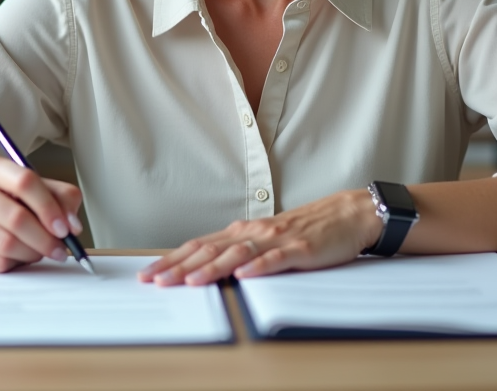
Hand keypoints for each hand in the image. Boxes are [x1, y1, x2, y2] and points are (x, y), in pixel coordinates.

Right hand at [0, 154, 84, 272]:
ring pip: (8, 244)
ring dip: (33, 253)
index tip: (66, 227)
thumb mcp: (28, 188)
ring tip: (40, 252)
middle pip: (17, 218)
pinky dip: (15, 263)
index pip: (25, 182)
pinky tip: (18, 257)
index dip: (50, 207)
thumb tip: (72, 224)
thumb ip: (58, 196)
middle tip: (60, 248)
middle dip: (46, 239)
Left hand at [138, 189, 380, 285]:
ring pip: (237, 253)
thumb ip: (239, 252)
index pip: (199, 246)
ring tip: (190, 281)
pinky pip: (276, 259)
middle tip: (155, 281)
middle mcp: (254, 232)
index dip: (173, 260)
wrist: (347, 214)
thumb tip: (207, 268)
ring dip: (212, 268)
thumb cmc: (306, 229)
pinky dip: (258, 266)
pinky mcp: (300, 247)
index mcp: (243, 231)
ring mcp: (276, 239)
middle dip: (180, 267)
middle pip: (210, 250)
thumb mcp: (267, 240)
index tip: (149, 274)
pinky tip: (243, 275)